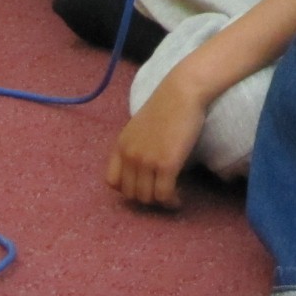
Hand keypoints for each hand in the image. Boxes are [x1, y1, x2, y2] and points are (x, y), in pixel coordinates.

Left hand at [106, 74, 205, 207]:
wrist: (182, 92)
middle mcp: (130, 155)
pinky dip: (171, 201)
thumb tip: (142, 168)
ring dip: (160, 202)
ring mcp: (147, 161)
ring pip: (148, 198)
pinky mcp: (167, 164)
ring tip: (172, 197)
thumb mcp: (139, 126)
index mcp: (121, 145)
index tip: (143, 187)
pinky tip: (178, 198)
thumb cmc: (166, 105)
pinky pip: (164, 194)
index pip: (112, 181)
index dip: (127, 189)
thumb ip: (135, 145)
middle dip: (146, 198)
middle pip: (131, 194)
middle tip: (161, 193)